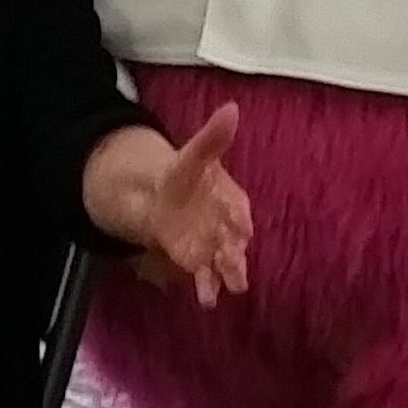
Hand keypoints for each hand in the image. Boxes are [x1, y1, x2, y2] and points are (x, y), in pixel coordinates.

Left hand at [83, 105, 250, 307]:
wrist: (166, 195)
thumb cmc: (188, 174)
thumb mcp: (194, 154)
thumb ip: (212, 137)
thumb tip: (231, 108)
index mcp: (231, 198)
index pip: (238, 208)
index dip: (239, 218)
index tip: (242, 227)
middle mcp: (228, 226)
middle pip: (235, 241)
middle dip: (238, 254)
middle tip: (239, 266)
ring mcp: (215, 246)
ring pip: (225, 262)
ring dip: (228, 274)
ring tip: (232, 287)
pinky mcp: (199, 261)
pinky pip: (206, 275)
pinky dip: (207, 286)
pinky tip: (207, 298)